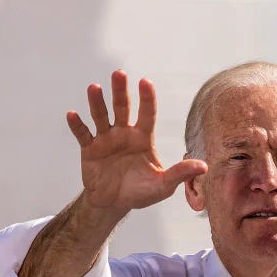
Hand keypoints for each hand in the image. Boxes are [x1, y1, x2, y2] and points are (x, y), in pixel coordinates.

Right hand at [66, 70, 207, 213]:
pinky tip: (72, 115)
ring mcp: (106, 139)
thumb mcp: (162, 185)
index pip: (147, 114)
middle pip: (122, 108)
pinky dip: (77, 125)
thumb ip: (180, 173)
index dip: (147, 99)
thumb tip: (204, 166)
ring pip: (101, 116)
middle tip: (119, 74)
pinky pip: (83, 134)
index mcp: (143, 138)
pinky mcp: (90, 149)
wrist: (114, 203)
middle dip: (121, 91)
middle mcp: (124, 133)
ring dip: (97, 102)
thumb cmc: (140, 192)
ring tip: (93, 88)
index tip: (145, 82)